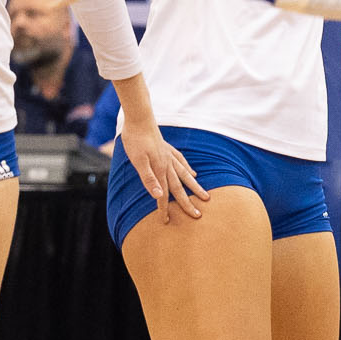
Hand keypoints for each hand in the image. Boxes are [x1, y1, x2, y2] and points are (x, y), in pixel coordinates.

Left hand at [115, 106, 206, 220]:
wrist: (139, 118)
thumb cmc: (135, 140)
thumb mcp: (138, 161)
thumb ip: (148, 179)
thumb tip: (158, 195)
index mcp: (160, 169)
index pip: (163, 194)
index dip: (164, 209)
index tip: (166, 221)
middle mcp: (168, 164)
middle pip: (179, 188)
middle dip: (187, 203)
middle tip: (197, 216)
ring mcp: (169, 156)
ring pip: (185, 175)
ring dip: (194, 187)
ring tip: (205, 196)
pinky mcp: (168, 149)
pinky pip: (182, 162)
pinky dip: (188, 169)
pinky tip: (193, 174)